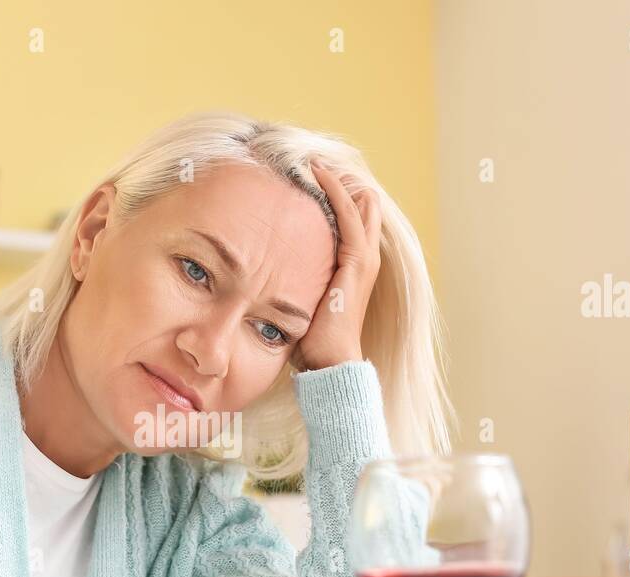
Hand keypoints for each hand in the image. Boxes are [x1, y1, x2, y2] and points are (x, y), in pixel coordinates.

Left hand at [292, 164, 382, 371]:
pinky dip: (336, 192)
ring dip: (336, 180)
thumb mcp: (304, 304)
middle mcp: (364, 260)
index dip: (335, 197)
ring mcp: (363, 260)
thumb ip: (296, 285)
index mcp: (353, 268)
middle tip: (312, 161)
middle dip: (339, 183)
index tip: (309, 178)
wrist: (331, 363)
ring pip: (358, 205)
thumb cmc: (313, 342)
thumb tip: (266, 277)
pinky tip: (319, 174)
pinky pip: (349, 216)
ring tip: (314, 160)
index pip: (351, 221)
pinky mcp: (356, 263)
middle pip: (360, 207)